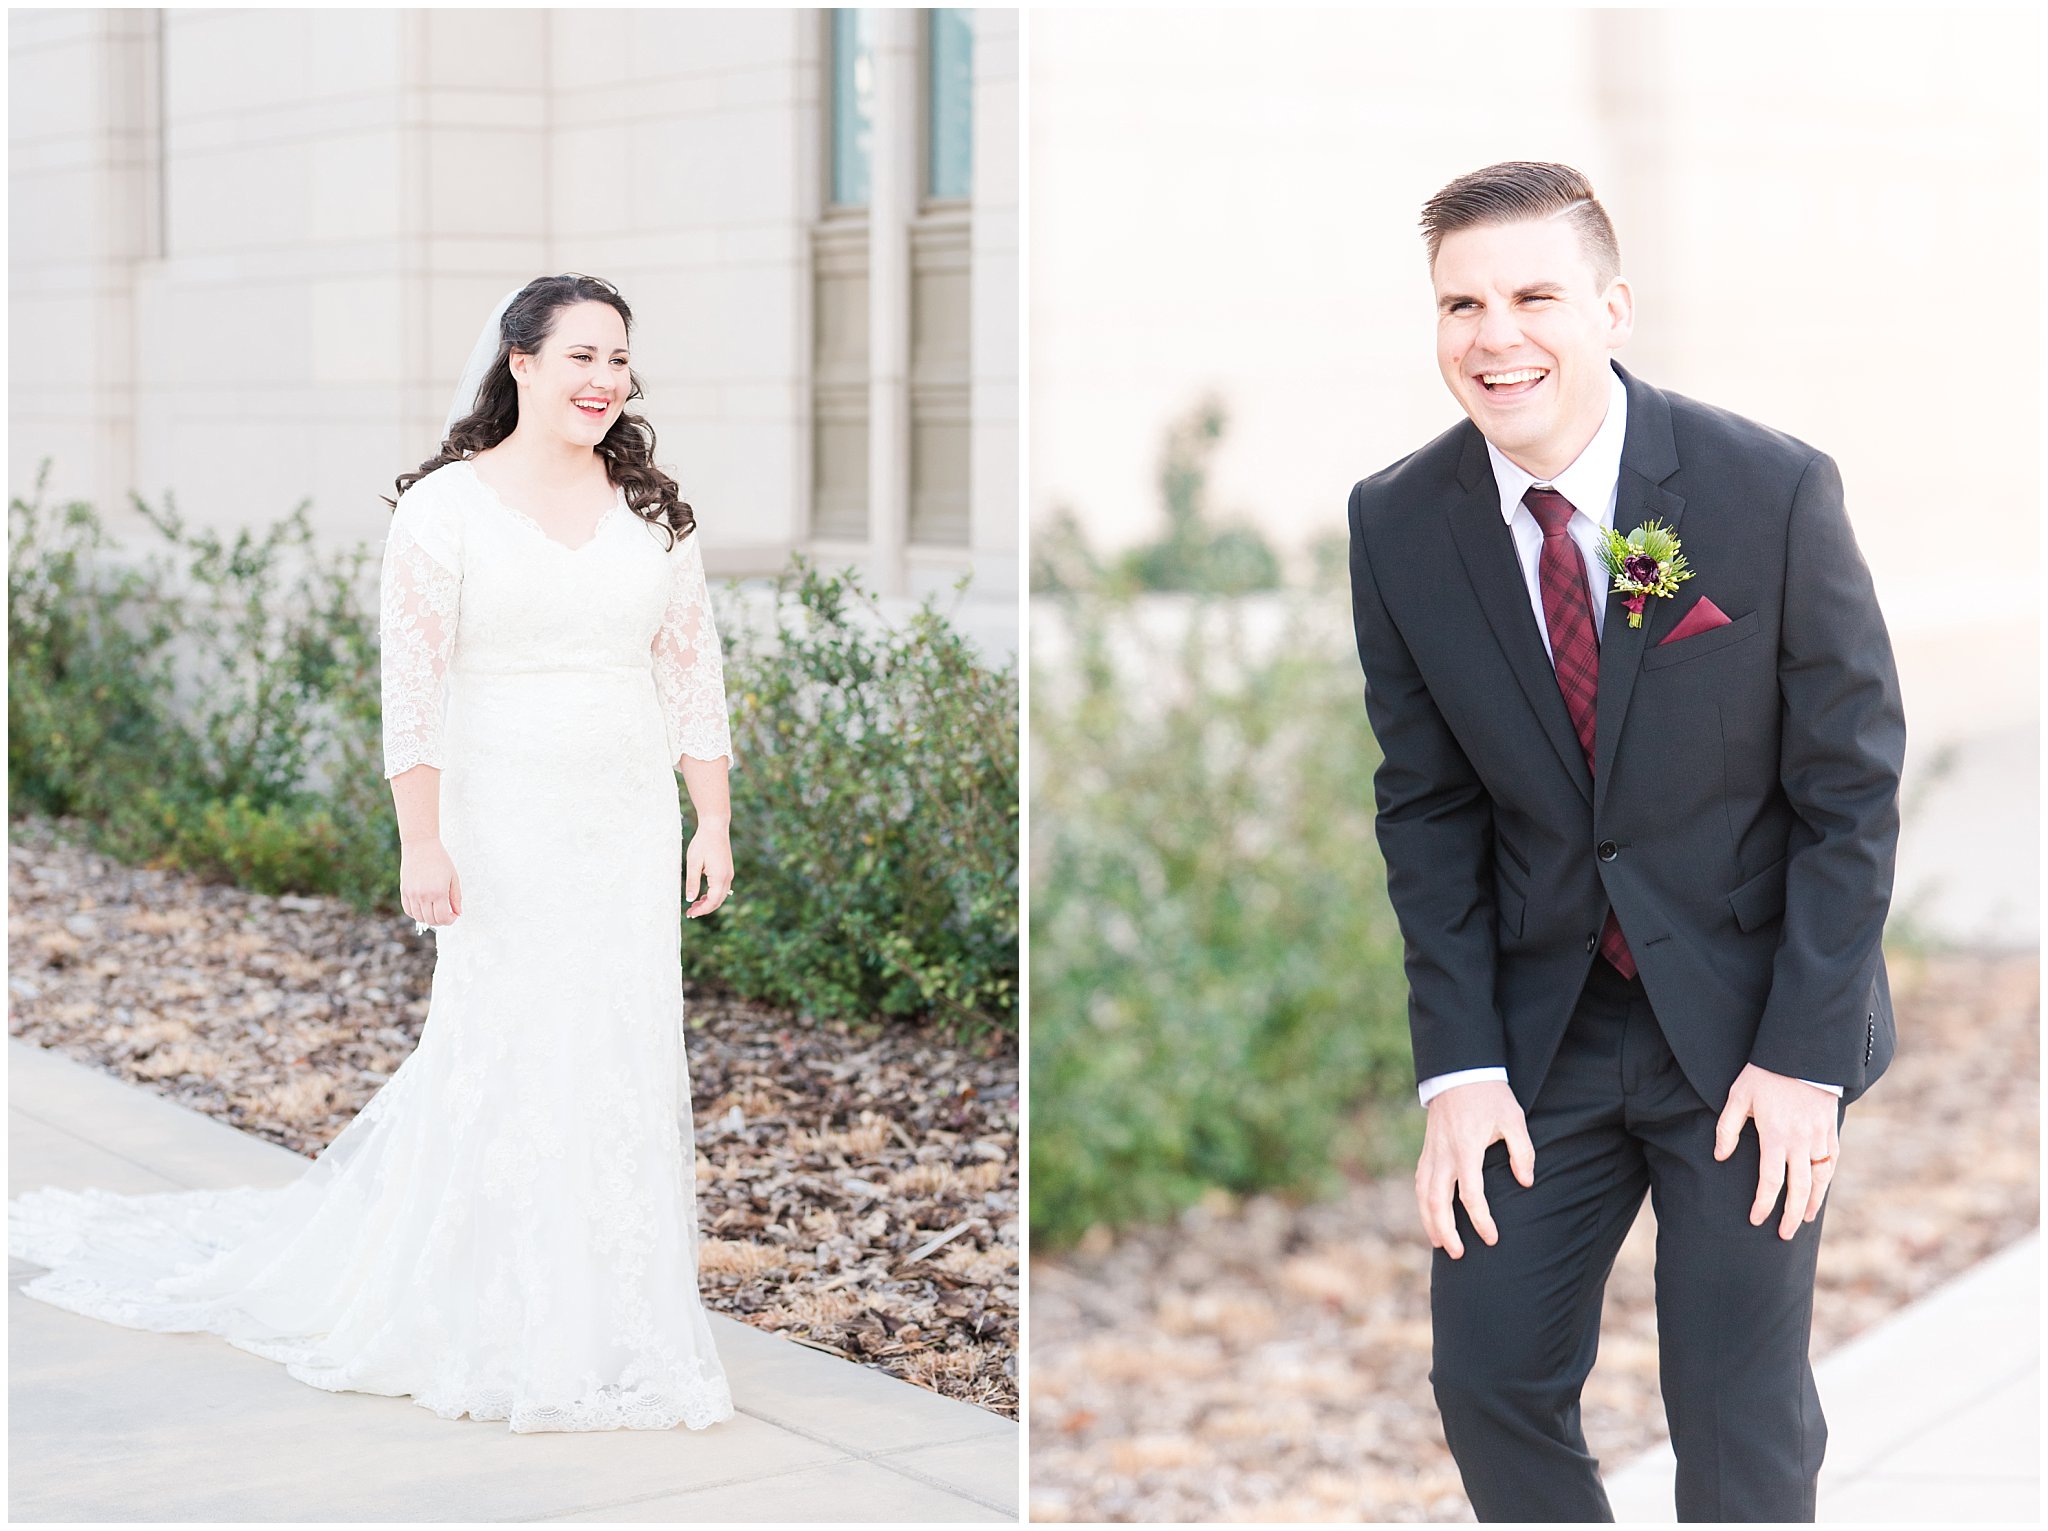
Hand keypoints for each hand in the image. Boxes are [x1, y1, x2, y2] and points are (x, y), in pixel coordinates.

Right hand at [399, 838, 460, 926]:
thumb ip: (456, 898)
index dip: (450, 921)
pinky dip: (417, 914)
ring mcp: (411, 894)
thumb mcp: (453, 878)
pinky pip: (408, 911)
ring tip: (436, 910)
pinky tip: (424, 908)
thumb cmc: (440, 860)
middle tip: (447, 913)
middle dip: (441, 921)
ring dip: (429, 918)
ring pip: (419, 918)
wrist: (420, 846)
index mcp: (438, 892)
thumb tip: (458, 913)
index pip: (442, 918)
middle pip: (431, 920)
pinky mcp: (404, 891)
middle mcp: (423, 895)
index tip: (453, 915)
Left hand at [684, 821, 732, 918]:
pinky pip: (722, 888)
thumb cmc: (702, 843)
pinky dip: (713, 894)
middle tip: (690, 912)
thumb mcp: (693, 863)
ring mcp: (729, 873)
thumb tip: (690, 899)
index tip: (690, 913)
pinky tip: (702, 894)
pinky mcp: (727, 870)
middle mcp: (727, 877)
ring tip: (694, 904)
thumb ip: (692, 882)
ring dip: (709, 902)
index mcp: (719, 877)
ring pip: (721, 895)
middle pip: (718, 901)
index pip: (712, 901)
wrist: (715, 827)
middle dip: (705, 909)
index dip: (702, 910)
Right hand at [1415, 1080, 1534, 1258]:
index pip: (1470, 1195)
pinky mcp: (1427, 1150)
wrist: (1460, 1071)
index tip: (1492, 1238)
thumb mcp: (1514, 1119)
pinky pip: (1420, 1182)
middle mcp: (1444, 1154)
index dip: (1481, 1220)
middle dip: (1446, 1231)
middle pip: (1437, 1202)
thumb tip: (1526, 1183)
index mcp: (1466, 1149)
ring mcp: (1432, 1152)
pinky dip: (1423, 1204)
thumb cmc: (1490, 1096)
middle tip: (1459, 1254)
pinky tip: (1430, 1217)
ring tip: (1440, 1244)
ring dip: (1430, 1222)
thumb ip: (1523, 1153)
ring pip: (1423, 1194)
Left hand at [1715, 1062, 1840, 1238]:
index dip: (1764, 1204)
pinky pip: (1831, 1160)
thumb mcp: (1737, 1097)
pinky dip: (1826, 1178)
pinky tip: (1820, 1189)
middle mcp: (1801, 1141)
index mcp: (1776, 1136)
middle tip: (1783, 1234)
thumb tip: (1720, 1157)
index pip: (1770, 1181)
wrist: (1801, 1052)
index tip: (1756, 1219)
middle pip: (1799, 1188)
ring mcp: (1819, 1136)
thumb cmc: (1763, 1074)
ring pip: (1820, 1179)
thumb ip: (1727, 1129)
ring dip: (1813, 1202)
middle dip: (1790, 1215)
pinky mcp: (1830, 1129)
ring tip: (1803, 1219)